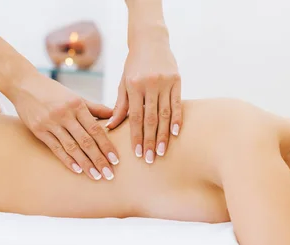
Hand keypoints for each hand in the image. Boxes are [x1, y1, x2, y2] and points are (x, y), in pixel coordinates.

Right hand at [11, 72, 117, 180]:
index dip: (106, 146)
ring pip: (71, 147)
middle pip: (85, 141)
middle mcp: (64, 114)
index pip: (96, 129)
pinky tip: (77, 170)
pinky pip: (56, 148)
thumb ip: (95, 108)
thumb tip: (115, 115)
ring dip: (85, 163)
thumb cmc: (54, 91)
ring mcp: (50, 123)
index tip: (115, 160)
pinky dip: (67, 160)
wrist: (23, 84)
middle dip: (99, 159)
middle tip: (109, 174)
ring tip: (96, 176)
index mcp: (77, 105)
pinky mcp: (38, 130)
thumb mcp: (75, 96)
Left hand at [107, 31, 181, 163]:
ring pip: (165, 114)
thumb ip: (120, 105)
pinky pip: (177, 104)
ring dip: (163, 135)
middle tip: (150, 159)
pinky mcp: (177, 81)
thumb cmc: (134, 64)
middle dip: (150, 140)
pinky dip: (177, 120)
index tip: (138, 153)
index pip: (135, 117)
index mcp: (133, 85)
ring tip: (162, 151)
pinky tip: (175, 134)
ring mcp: (164, 83)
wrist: (151, 40)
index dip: (137, 136)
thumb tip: (111, 127)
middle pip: (151, 119)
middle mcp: (149, 84)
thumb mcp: (124, 82)